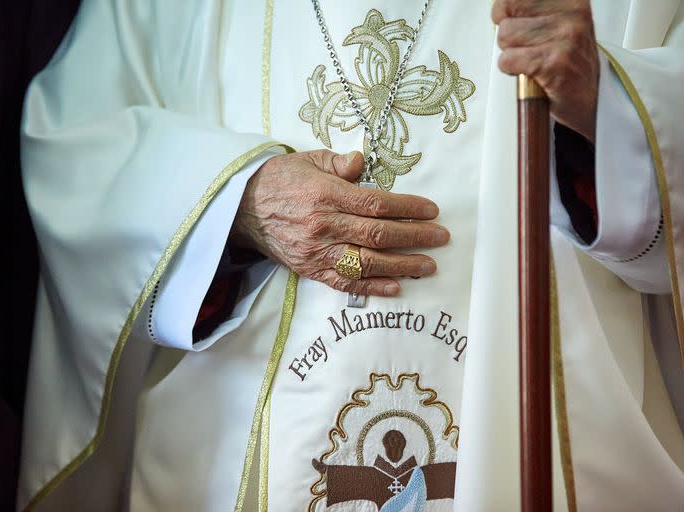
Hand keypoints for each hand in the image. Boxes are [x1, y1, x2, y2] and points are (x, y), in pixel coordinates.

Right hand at [230, 150, 448, 296]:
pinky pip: (344, 282)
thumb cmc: (280, 180)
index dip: (408, 208)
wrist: (242, 208)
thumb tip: (363, 164)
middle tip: (441, 238)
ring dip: (402, 265)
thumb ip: (340, 162)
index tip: (431, 210)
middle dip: (415, 237)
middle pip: (378, 234)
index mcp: (326, 195)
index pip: (376, 204)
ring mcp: (317, 251)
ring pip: (367, 262)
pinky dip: (371, 287)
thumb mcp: (308, 159)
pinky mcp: (310, 269)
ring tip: (429, 266)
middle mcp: (324, 226)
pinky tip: (396, 287)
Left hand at [493, 0, 599, 141]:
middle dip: (508, 36)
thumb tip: (499, 6)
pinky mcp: (555, 63)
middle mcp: (572, 14)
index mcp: (571, 0)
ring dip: (512, 54)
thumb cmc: (567, 64)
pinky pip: (508, 60)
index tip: (518, 25)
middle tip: (528, 49)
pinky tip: (530, 74)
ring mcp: (566, 38)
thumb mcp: (556, 24)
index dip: (507, 13)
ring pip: (505, 36)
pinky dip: (512, 70)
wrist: (585, 101)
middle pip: (506, 14)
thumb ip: (531, 10)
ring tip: (532, 62)